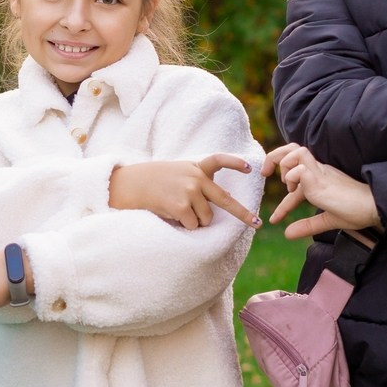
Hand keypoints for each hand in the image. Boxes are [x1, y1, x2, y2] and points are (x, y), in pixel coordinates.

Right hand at [108, 155, 260, 228]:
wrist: (130, 184)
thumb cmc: (153, 181)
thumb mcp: (176, 173)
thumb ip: (195, 182)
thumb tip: (212, 209)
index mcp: (196, 168)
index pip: (219, 160)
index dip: (235, 163)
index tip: (249, 168)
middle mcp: (196, 178)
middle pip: (225, 199)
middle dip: (242, 214)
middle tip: (256, 224)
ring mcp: (190, 191)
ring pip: (206, 219)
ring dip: (195, 221)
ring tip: (177, 211)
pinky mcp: (181, 206)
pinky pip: (192, 225)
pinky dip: (184, 226)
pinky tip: (172, 216)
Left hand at [263, 143, 381, 239]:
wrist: (374, 209)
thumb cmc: (357, 212)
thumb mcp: (327, 221)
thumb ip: (308, 225)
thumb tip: (287, 234)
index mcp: (321, 178)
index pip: (295, 177)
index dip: (283, 200)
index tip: (275, 220)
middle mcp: (320, 171)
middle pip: (294, 149)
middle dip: (275, 157)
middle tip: (266, 174)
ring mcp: (320, 173)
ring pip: (296, 151)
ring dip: (284, 165)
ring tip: (287, 186)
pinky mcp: (321, 180)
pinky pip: (300, 169)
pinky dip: (292, 177)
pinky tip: (295, 191)